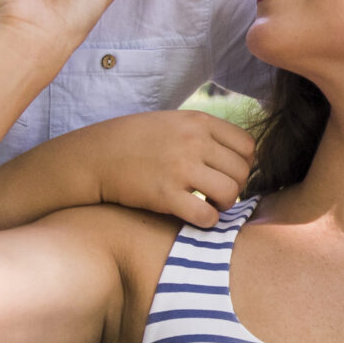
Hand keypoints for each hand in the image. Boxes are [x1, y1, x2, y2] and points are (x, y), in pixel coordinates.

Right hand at [85, 109, 257, 228]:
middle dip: (235, 187)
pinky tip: (195, 215)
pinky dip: (207, 221)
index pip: (247, 146)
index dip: (243, 164)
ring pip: (230, 193)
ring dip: (224, 204)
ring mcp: (180, 168)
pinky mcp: (165, 195)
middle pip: (241, 172)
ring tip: (209, 203)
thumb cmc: (137, 140)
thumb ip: (206, 133)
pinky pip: (206, 216)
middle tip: (218, 193)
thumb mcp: (174, 122)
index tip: (228, 173)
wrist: (96, 156)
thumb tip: (245, 154)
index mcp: (198, 122)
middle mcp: (193, 142)